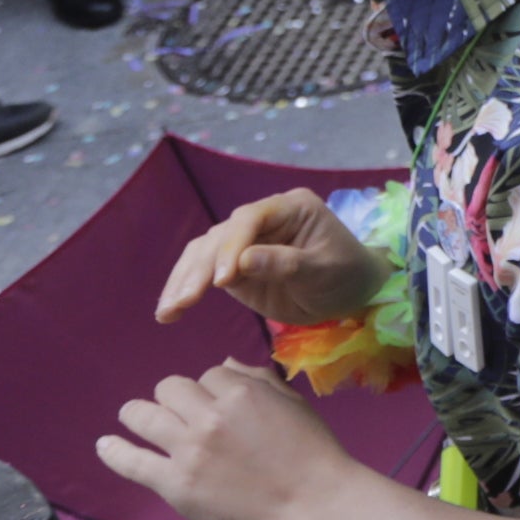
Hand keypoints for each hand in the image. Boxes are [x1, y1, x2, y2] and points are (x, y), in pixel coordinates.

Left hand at [98, 361, 361, 519]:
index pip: (209, 374)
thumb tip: (226, 362)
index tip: (218, 405)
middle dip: (175, 396)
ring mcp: (189, 451)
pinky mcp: (176, 484)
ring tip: (133, 416)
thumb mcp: (292, 404)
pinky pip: (133, 462)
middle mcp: (210, 417)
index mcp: (241, 393)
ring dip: (137, 413)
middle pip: (171, 388)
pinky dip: (114, 452)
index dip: (212, 388)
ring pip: (144, 415)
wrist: (313, 502)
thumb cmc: (311, 452)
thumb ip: (258, 380)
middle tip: (181, 414)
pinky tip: (105, 445)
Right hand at [156, 186, 390, 328]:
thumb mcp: (325, 271)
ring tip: (167, 312)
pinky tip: (169, 311)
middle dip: (199, 270)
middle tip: (182, 303)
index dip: (232, 247)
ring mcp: (244, 241)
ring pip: (204, 252)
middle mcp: (262, 218)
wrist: (352, 289)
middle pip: (220, 236)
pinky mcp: (234, 265)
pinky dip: (186, 289)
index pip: (251, 219)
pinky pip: (203, 272)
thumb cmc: (347, 273)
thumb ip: (287, 264)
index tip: (223, 281)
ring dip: (183, 281)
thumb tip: (243, 261)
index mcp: (290, 207)